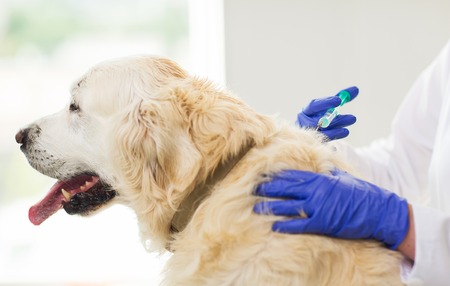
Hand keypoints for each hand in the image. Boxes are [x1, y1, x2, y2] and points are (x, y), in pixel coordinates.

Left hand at [253, 169, 408, 248]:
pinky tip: (274, 226)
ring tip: (255, 207)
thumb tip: (321, 166)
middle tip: (253, 189)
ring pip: (288, 205)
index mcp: (320, 178)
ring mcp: (318, 206)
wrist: (378, 209)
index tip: (263, 175)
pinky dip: (286, 225)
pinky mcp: (322, 222)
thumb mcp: (342, 177)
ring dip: (271, 206)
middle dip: (268, 188)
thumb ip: (328, 172)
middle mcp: (316, 190)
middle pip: (285, 188)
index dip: (275, 176)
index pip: (292, 175)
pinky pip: (299, 224)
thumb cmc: (360, 192)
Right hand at [297, 86, 358, 139]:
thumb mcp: (330, 106)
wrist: (315, 132)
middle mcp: (305, 123)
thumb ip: (341, 97)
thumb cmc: (322, 116)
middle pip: (319, 121)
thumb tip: (356, 89)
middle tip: (353, 118)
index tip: (339, 100)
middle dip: (336, 120)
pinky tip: (341, 139)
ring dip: (336, 131)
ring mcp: (308, 134)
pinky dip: (332, 141)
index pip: (314, 106)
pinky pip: (323, 143)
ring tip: (347, 129)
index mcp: (307, 111)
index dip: (326, 103)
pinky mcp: (314, 144)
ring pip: (322, 133)